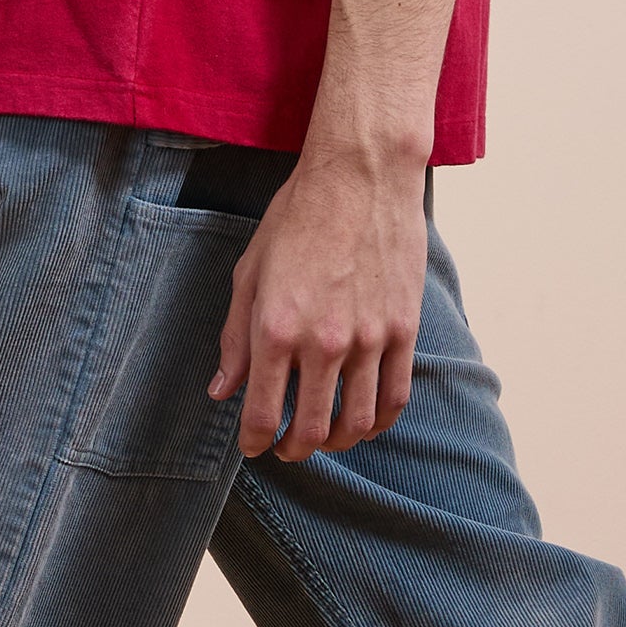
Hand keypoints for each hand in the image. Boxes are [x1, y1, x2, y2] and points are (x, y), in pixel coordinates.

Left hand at [208, 143, 427, 464]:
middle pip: (313, 431)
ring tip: (324, 438)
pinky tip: (363, 423)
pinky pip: (394, 397)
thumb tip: (222, 391)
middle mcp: (324, 342)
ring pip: (356, 424)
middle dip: (294, 451)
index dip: (255, 442)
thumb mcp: (249, 274)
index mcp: (276, 328)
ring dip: (337, 444)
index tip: (253, 446)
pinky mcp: (404, 330)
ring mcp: (370, 339)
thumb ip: (235, 339)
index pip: (263, 414)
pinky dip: (378, 422)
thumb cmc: (297, 217)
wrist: (360, 175)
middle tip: (286, 449)